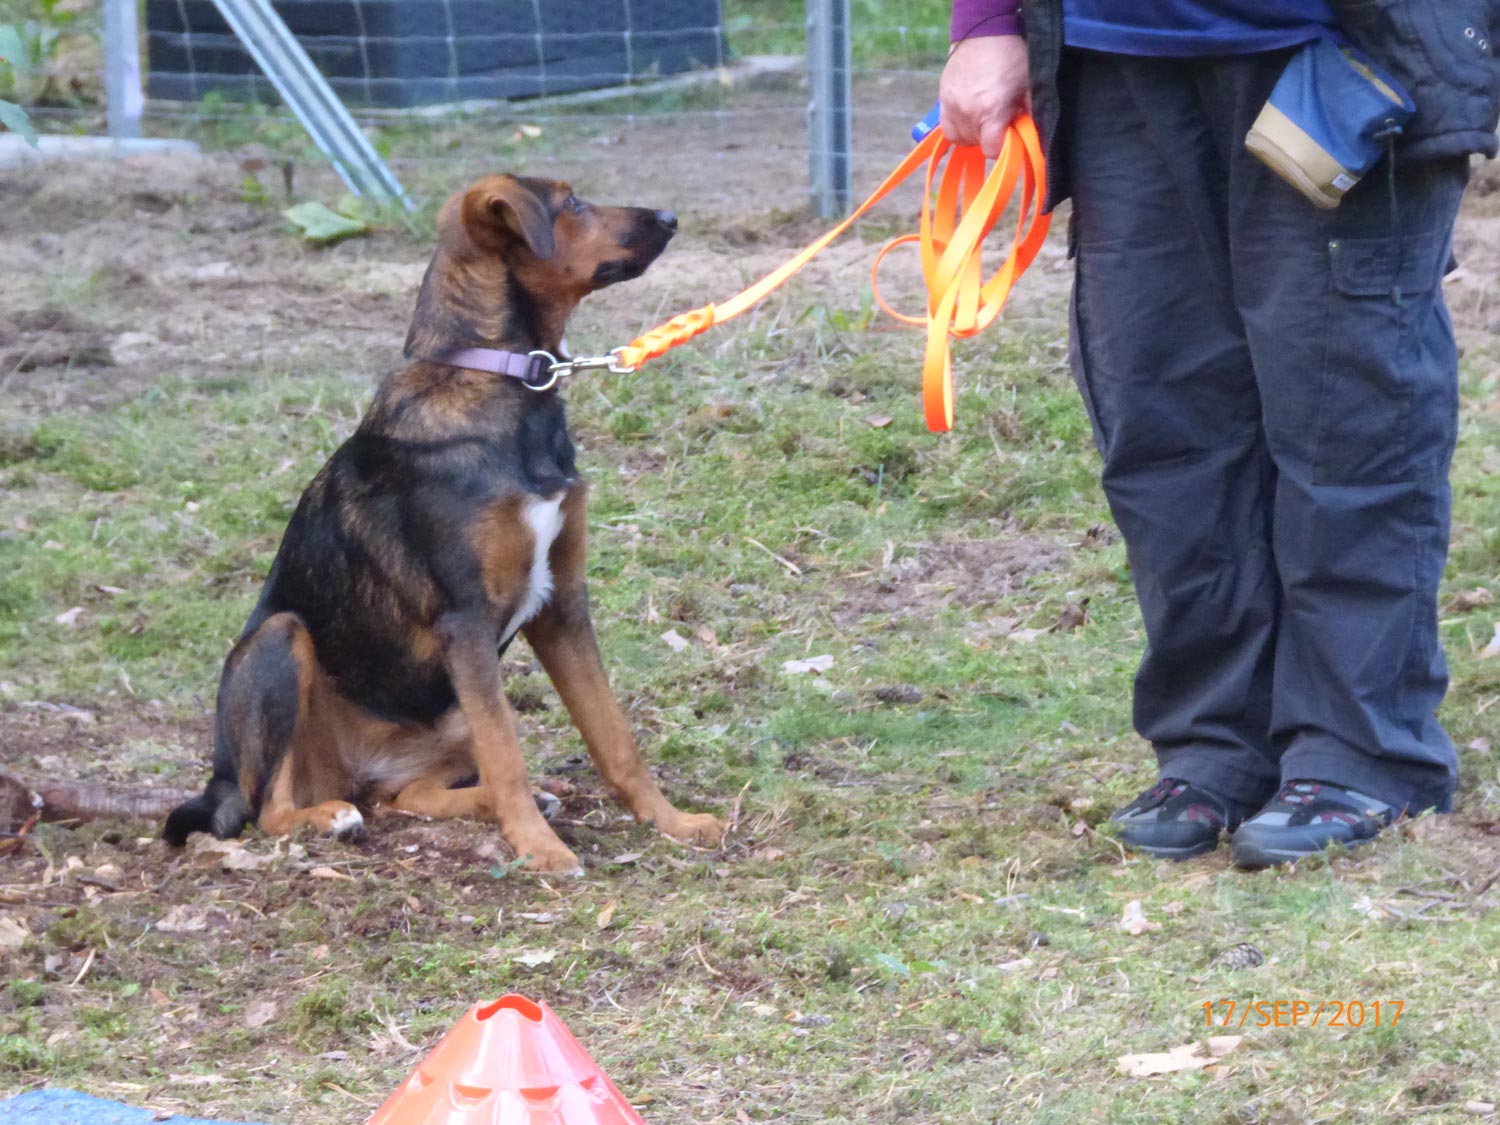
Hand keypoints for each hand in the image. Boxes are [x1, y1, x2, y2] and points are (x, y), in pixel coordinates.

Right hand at [938, 34, 1030, 157]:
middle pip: (976, 144)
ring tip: (983, 119)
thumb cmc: (1011, 56)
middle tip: (999, 121)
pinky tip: (969, 118)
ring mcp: (951, 106)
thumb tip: (1030, 136)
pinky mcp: (942, 99)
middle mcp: (966, 113)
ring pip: (960, 139)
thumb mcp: (1028, 85)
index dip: (1002, 147)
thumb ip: (1029, 114)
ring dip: (973, 134)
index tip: (1008, 136)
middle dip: (989, 137)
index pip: (991, 150)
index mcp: (989, 111)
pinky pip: (947, 128)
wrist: (984, 31)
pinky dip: (958, 128)